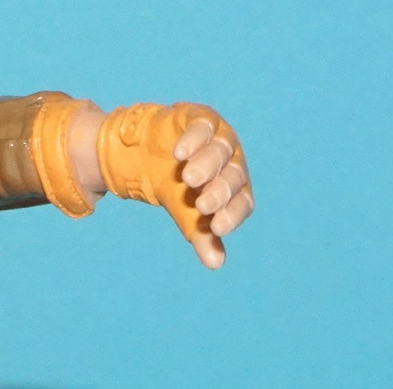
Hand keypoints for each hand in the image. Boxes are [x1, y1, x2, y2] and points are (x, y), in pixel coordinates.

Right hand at [96, 102, 254, 269]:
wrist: (150, 158)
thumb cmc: (176, 190)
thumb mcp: (187, 215)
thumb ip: (202, 236)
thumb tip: (216, 264)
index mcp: (234, 187)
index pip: (243, 201)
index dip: (233, 214)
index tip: (217, 227)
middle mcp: (232, 161)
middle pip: (235, 175)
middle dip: (221, 190)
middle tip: (203, 205)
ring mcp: (219, 138)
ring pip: (222, 149)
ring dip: (209, 163)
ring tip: (189, 177)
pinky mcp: (200, 119)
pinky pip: (203, 126)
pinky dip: (194, 139)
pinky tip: (180, 152)